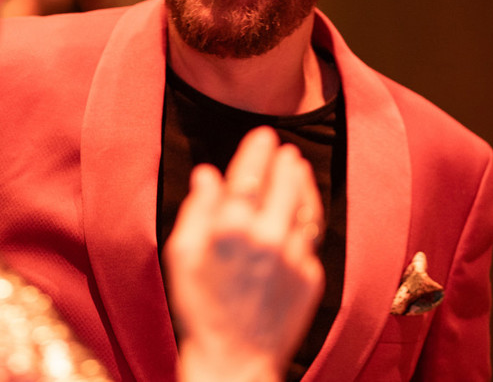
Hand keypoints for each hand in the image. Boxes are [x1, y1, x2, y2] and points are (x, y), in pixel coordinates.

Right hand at [164, 126, 324, 381]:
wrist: (234, 357)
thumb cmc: (199, 307)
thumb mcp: (181, 255)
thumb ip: (196, 210)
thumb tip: (207, 176)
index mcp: (232, 229)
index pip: (249, 175)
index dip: (257, 151)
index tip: (262, 135)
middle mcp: (268, 237)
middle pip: (284, 185)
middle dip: (284, 161)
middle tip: (283, 147)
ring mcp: (294, 257)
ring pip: (306, 207)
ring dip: (303, 183)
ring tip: (298, 167)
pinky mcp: (310, 276)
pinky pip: (310, 237)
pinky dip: (306, 215)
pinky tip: (301, 208)